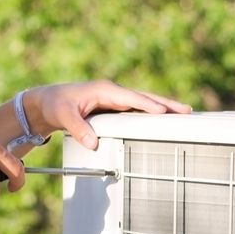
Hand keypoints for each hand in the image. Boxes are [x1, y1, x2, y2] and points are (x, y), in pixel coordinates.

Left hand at [26, 80, 191, 149]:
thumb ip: (78, 129)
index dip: (147, 104)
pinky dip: (152, 112)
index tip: (163, 111)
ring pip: (144, 102)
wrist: (48, 102)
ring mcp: (115, 99)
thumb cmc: (55, 105)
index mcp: (104, 90)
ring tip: (184, 113)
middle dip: (165, 103)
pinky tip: (164, 119)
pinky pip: (138, 108)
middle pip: (145, 97)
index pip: (131, 97)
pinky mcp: (115, 107)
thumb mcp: (63, 116)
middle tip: (186, 110)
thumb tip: (93, 143)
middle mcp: (113, 92)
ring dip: (163, 107)